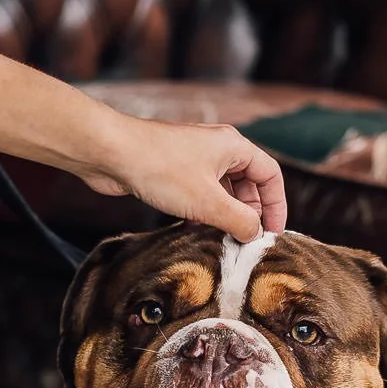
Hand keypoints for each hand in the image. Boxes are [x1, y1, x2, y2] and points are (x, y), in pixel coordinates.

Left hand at [78, 116, 289, 241]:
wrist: (110, 153)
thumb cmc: (159, 168)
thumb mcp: (207, 202)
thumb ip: (239, 220)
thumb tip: (256, 234)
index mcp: (233, 147)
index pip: (270, 175)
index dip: (276, 205)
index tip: (273, 232)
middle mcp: (217, 149)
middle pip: (247, 183)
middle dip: (247, 213)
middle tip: (242, 240)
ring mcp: (193, 159)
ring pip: (220, 191)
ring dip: (222, 215)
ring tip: (219, 239)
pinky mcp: (172, 171)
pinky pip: (197, 194)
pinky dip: (201, 212)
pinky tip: (191, 230)